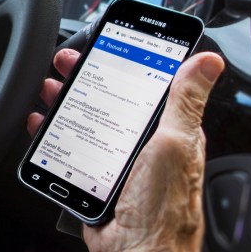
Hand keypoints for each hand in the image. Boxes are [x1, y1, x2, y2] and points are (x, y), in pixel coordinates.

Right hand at [28, 48, 225, 251]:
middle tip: (66, 64)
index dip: (123, 62)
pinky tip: (42, 125)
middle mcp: (141, 145)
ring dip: (64, 102)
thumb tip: (208, 62)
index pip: (145, 86)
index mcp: (167, 132)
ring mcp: (114, 161)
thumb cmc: (163, 207)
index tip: (103, 44)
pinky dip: (51, 134)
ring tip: (50, 89)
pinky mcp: (91, 178)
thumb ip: (185, 102)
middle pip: (109, 100)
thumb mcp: (176, 143)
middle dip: (84, 78)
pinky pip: (70, 150)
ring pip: (86, 122)